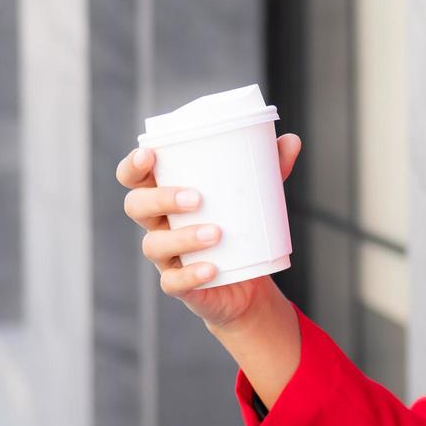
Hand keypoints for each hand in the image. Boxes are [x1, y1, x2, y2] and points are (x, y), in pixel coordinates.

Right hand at [116, 133, 302, 331]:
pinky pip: (173, 282)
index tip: (149, 155)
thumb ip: (270, 169)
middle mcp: (159, 224)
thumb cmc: (240, 226)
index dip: (133, 166)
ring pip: (154, 244)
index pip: (135, 178)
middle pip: (137, 206)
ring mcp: (166, 256)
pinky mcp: (180, 285)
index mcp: (167, 197)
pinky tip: (211, 269)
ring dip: (183, 237)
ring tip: (217, 233)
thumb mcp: (256, 196)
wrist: (248, 281)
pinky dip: (191, 275)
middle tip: (197, 197)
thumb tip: (292, 141)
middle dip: (161, 198)